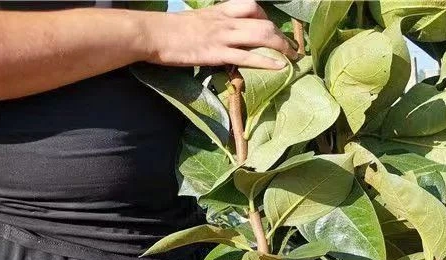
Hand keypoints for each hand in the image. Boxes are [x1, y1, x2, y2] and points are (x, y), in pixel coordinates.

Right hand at [143, 0, 298, 69]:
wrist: (152, 34)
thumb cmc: (172, 31)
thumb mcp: (198, 21)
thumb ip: (214, 25)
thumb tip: (225, 36)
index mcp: (219, 11)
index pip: (250, 5)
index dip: (265, 17)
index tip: (271, 30)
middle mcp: (224, 21)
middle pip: (261, 20)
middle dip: (280, 35)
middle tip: (291, 48)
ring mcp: (222, 37)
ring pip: (259, 35)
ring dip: (280, 46)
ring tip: (292, 57)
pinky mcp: (217, 54)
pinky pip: (248, 56)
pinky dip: (267, 62)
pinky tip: (280, 67)